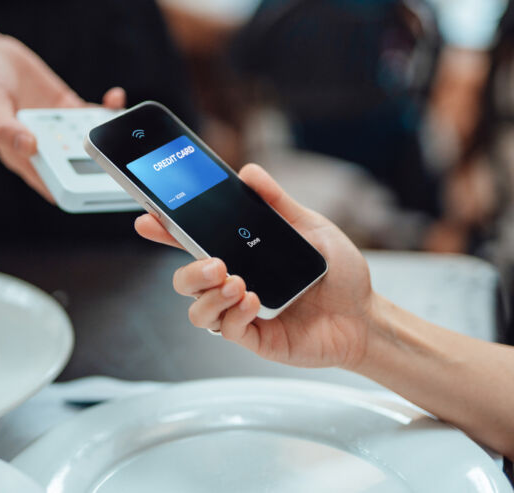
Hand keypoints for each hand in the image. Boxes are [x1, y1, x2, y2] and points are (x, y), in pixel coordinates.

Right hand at [0, 35, 125, 202]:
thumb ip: (5, 128)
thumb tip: (29, 145)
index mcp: (22, 156)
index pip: (53, 184)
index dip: (76, 193)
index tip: (98, 190)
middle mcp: (43, 146)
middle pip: (78, 165)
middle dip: (100, 164)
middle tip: (120, 155)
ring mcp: (57, 128)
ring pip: (90, 140)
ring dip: (107, 135)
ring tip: (121, 124)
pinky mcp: (66, 108)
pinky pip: (91, 114)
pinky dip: (105, 110)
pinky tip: (115, 99)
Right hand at [135, 163, 373, 369]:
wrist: (364, 314)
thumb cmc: (337, 274)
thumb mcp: (310, 227)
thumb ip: (277, 202)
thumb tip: (250, 174)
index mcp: (242, 255)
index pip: (194, 243)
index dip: (166, 232)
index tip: (149, 220)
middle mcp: (235, 284)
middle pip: (185, 280)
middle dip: (189, 271)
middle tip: (215, 263)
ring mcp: (242, 313)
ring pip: (197, 310)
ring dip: (208, 296)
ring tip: (235, 283)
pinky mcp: (256, 338)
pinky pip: (226, 330)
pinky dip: (233, 314)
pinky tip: (252, 301)